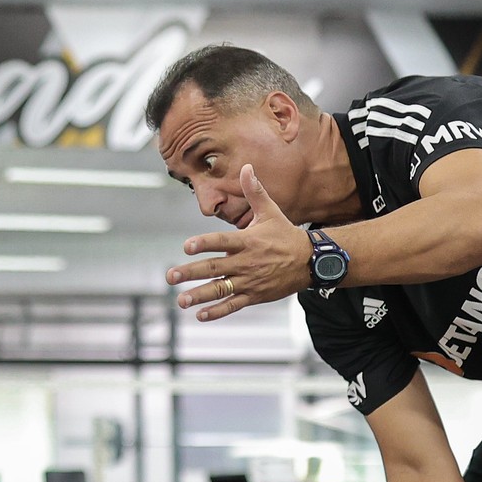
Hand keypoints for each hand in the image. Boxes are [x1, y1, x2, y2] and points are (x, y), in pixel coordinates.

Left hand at [164, 165, 313, 318]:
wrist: (310, 261)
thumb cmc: (286, 235)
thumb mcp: (271, 211)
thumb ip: (254, 191)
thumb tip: (246, 166)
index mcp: (247, 241)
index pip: (222, 242)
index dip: (204, 243)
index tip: (186, 246)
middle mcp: (246, 262)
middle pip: (214, 268)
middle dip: (191, 272)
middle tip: (170, 276)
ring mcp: (249, 281)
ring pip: (221, 289)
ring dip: (199, 296)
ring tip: (181, 300)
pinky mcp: (254, 295)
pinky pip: (234, 305)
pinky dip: (218, 311)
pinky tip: (201, 315)